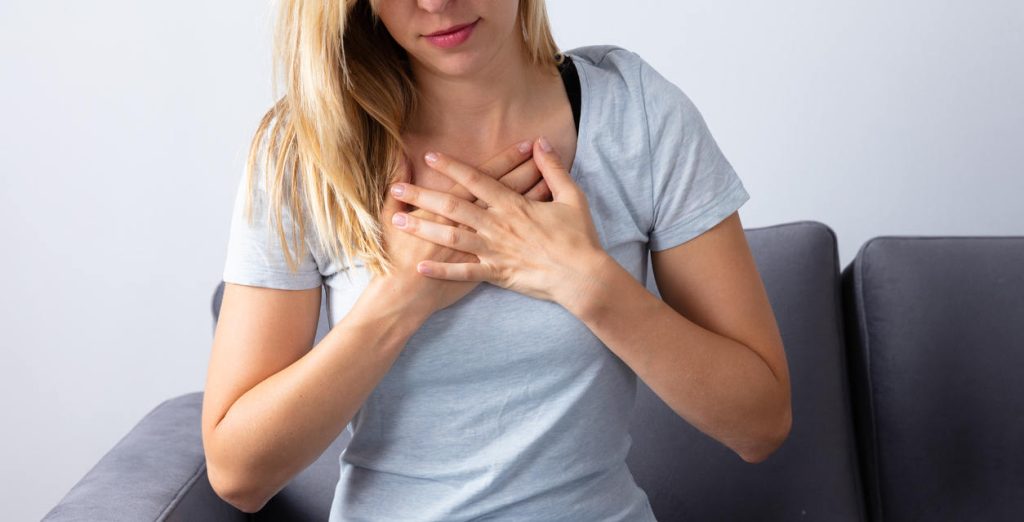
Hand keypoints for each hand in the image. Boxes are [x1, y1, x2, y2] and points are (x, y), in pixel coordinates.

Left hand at [388, 136, 608, 305]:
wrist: (582, 276)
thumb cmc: (579, 237)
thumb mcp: (571, 197)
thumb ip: (553, 169)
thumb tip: (542, 143)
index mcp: (513, 205)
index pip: (476, 180)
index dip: (451, 167)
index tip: (429, 157)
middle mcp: (497, 226)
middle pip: (453, 206)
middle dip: (422, 196)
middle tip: (396, 188)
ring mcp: (494, 251)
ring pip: (451, 237)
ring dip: (422, 228)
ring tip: (398, 221)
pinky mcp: (496, 273)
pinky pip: (464, 272)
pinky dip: (441, 271)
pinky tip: (420, 267)